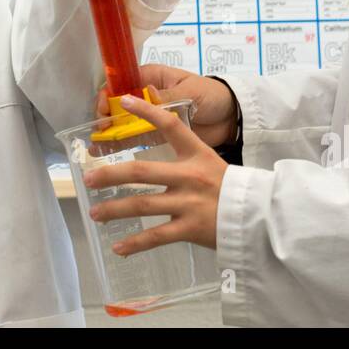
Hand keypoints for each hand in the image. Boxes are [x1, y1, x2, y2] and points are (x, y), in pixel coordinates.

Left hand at [84, 92, 227, 251]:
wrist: (260, 216)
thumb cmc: (231, 189)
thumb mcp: (211, 163)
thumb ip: (184, 159)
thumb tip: (154, 159)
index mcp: (196, 154)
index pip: (170, 125)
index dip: (147, 111)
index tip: (126, 101)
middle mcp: (189, 176)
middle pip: (141, 171)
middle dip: (110, 175)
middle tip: (88, 178)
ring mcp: (188, 203)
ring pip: (142, 205)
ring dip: (114, 210)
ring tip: (95, 213)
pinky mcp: (190, 228)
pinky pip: (156, 237)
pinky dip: (135, 244)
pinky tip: (118, 247)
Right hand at [94, 63, 237, 146]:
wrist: (232, 118)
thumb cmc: (212, 95)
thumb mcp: (190, 91)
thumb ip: (168, 96)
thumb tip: (144, 97)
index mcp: (152, 77)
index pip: (122, 81)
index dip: (109, 94)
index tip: (105, 109)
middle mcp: (146, 96)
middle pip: (118, 105)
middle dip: (106, 117)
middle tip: (101, 133)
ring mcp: (150, 117)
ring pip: (123, 123)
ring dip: (109, 134)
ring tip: (96, 149)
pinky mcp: (156, 136)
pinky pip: (135, 139)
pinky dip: (121, 145)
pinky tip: (108, 154)